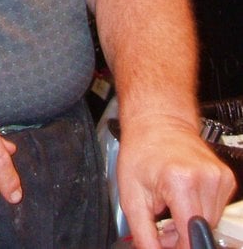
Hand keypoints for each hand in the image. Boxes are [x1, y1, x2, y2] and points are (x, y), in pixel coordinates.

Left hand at [116, 114, 235, 247]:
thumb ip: (144, 234)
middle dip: (181, 236)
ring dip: (190, 223)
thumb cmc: (141, 150)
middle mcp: (206, 178)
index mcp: (181, 181)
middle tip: (162, 222)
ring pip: (210, 223)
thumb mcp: (132, 195)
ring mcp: (219, 178)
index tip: (167, 244)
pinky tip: (184, 197)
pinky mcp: (226, 178)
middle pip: (201, 231)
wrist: (157, 121)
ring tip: (171, 206)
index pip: (191, 236)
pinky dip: (199, 210)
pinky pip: (216, 209)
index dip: (178, 247)